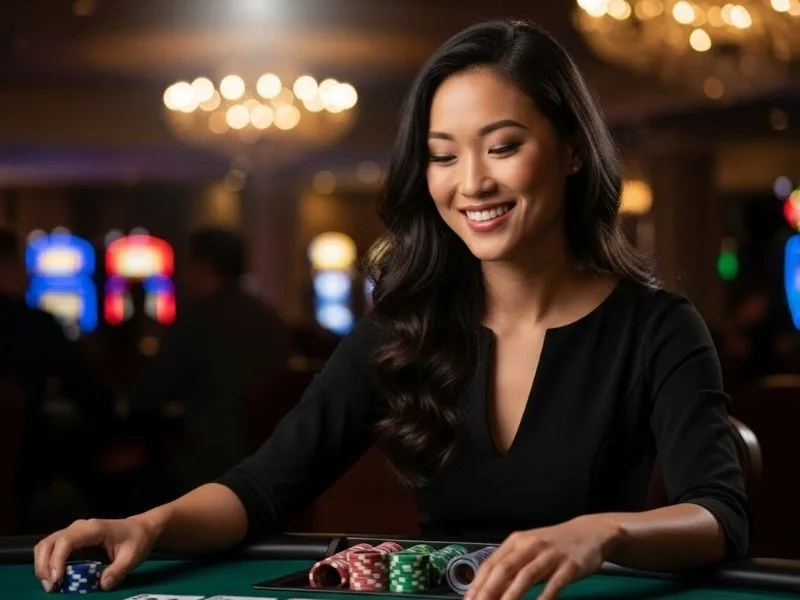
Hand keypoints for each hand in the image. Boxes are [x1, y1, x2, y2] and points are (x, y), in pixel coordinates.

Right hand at [34, 517, 156, 591]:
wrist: (141, 528)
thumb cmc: (137, 539)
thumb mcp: (132, 556)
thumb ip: (118, 570)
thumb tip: (102, 585)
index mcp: (93, 528)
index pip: (66, 541)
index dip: (56, 560)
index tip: (57, 580)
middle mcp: (79, 527)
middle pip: (49, 542)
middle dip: (44, 566)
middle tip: (51, 587)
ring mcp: (74, 532)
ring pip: (47, 545)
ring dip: (43, 565)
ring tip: (51, 585)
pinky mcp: (72, 539)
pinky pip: (52, 548)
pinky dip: (47, 563)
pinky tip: (55, 577)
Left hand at [465, 515, 621, 599]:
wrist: (589, 532)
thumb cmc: (554, 544)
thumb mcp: (529, 547)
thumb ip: (510, 563)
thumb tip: (488, 586)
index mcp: (517, 540)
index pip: (492, 562)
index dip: (479, 582)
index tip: (469, 599)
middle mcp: (531, 545)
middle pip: (505, 568)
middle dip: (490, 590)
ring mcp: (550, 555)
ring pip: (526, 576)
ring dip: (512, 596)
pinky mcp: (569, 565)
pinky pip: (554, 584)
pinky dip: (543, 597)